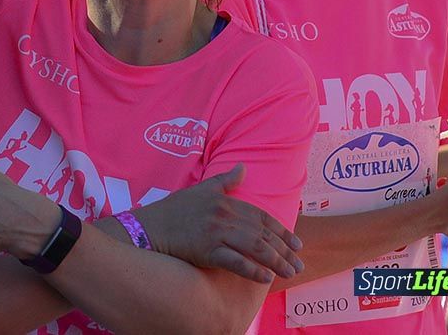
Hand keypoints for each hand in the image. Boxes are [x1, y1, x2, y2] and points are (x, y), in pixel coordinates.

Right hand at [131, 164, 302, 283]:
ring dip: (275, 261)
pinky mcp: (205, 250)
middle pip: (262, 234)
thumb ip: (224, 181)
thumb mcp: (201, 189)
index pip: (261, 217)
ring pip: (254, 247)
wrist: (149, 227)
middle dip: (284, 250)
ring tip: (289, 273)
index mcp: (224, 201)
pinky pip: (234, 261)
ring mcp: (214, 232)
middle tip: (299, 265)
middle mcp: (223, 215)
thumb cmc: (174, 210)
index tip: (297, 244)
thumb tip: (242, 168)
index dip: (282, 231)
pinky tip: (265, 278)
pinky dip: (252, 270)